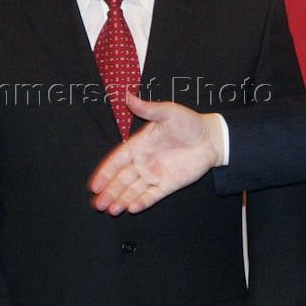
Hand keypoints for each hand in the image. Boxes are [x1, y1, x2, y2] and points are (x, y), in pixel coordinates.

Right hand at [90, 93, 224, 214]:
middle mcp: (144, 162)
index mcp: (139, 145)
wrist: (211, 138)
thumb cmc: (189, 122)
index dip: (105, 173)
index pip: (117, 161)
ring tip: (110, 210)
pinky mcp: (168, 185)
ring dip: (121, 200)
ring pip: (133, 190)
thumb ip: (147, 109)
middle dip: (109, 191)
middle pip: (122, 179)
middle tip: (98, 204)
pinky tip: (131, 209)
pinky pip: (152, 196)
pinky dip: (142, 202)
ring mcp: (156, 175)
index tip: (94, 184)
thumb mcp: (167, 113)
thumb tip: (128, 95)